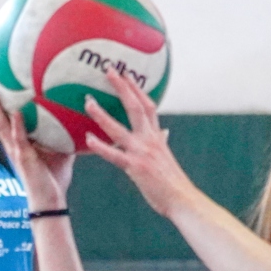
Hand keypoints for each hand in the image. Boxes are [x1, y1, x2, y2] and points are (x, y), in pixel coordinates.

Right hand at [0, 81, 74, 208]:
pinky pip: (19, 139)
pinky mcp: (24, 158)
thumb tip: (77, 111)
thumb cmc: (53, 176)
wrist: (51, 200)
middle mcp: (10, 143)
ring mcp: (15, 150)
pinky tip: (18, 113)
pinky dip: (18, 126)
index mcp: (15, 139)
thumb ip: (62, 130)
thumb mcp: (59, 147)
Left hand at [80, 69, 198, 219]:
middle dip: (122, 87)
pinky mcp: (135, 167)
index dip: (137, 89)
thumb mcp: (167, 157)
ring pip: (118, 128)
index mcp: (157, 137)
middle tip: (109, 70)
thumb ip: (163, 142)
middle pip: (135, 107)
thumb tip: (165, 132)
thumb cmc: (172, 183)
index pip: (148, 106)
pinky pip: (114, 155)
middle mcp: (150, 140)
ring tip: (87, 102)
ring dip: (101, 114)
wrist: (182, 200)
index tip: (126, 75)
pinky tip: (88, 139)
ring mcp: (142, 152)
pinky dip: (101, 147)